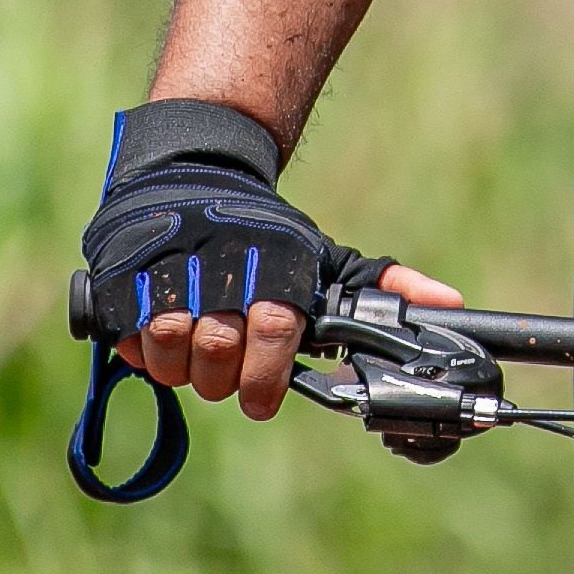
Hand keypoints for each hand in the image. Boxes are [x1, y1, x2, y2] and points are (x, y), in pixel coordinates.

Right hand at [79, 100, 462, 421]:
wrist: (193, 172)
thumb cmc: (268, 237)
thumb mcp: (326, 257)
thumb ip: (383, 285)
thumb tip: (448, 304)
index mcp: (277, 267)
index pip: (275, 331)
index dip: (267, 377)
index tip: (263, 402)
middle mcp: (224, 268)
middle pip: (218, 350)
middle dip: (222, 379)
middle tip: (226, 375)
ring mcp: (169, 272)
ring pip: (170, 347)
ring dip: (180, 368)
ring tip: (193, 359)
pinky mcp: (124, 277)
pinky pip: (127, 335)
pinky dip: (139, 351)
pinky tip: (156, 343)